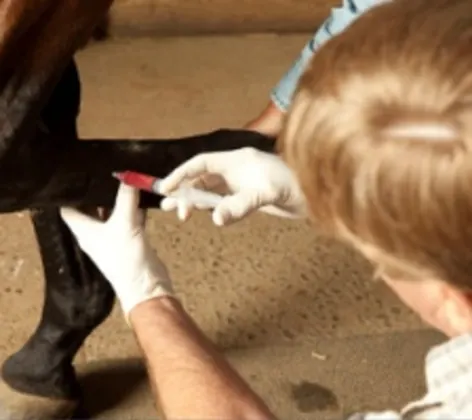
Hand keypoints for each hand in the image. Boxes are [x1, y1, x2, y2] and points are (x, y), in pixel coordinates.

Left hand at [60, 183, 173, 318]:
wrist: (147, 287)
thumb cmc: (126, 260)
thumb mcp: (125, 223)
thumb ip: (126, 198)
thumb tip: (128, 174)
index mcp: (84, 230)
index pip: (68, 208)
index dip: (70, 193)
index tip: (77, 174)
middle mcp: (96, 233)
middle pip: (92, 208)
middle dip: (98, 191)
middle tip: (105, 169)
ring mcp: (114, 236)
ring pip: (113, 212)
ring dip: (117, 198)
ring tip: (123, 176)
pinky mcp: (132, 238)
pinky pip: (130, 218)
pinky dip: (135, 207)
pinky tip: (141, 193)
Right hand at [158, 147, 306, 225]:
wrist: (315, 194)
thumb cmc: (294, 185)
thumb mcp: (267, 193)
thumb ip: (241, 205)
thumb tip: (217, 219)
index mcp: (236, 161)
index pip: (201, 164)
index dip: (181, 174)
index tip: (166, 188)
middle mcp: (235, 170)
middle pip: (202, 179)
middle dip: (185, 192)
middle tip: (172, 208)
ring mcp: (241, 184)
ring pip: (211, 192)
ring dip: (195, 201)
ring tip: (179, 214)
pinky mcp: (248, 197)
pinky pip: (223, 202)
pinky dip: (211, 208)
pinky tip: (203, 214)